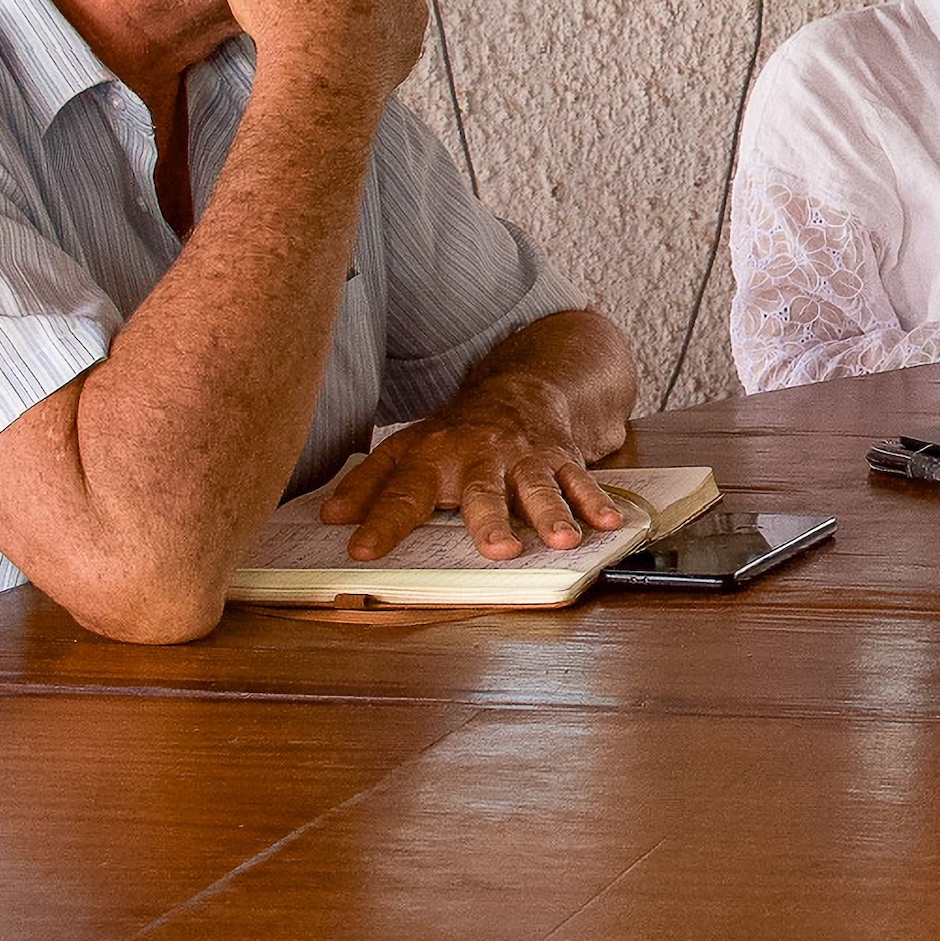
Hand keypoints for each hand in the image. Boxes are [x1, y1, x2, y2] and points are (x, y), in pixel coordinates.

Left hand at [318, 378, 630, 562]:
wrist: (517, 390)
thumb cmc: (455, 434)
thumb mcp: (405, 450)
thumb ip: (370, 484)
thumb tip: (330, 517)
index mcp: (435, 459)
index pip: (403, 493)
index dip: (381, 521)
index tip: (362, 550)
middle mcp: (480, 457)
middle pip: (483, 491)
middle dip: (490, 519)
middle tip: (498, 548)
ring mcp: (524, 458)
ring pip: (538, 486)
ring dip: (552, 512)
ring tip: (561, 540)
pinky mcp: (559, 457)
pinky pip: (580, 479)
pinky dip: (596, 501)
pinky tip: (609, 522)